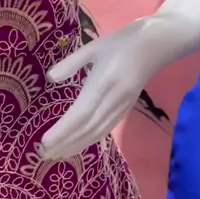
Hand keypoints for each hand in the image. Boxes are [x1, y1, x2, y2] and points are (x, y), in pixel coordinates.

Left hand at [39, 15, 183, 160]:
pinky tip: (77, 145)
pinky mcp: (125, 110)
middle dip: (65, 143)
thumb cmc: (121, 43)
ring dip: (75, 146)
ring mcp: (121, 107)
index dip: (63, 130)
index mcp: (103, 82)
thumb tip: (51, 78)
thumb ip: (71, 63)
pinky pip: (105, 130)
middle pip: (86, 128)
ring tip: (56, 155)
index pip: (80, 114)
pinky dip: (89, 141)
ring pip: (96, 133)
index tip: (44, 141)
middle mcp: (113, 99)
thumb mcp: (93, 47)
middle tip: (43, 154)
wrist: (156, 45)